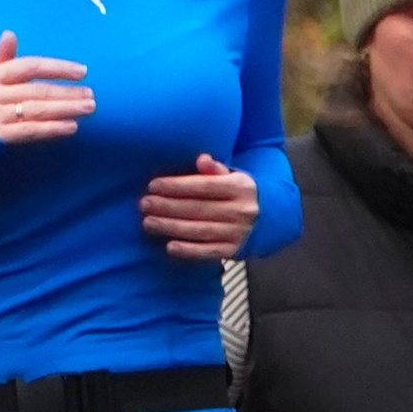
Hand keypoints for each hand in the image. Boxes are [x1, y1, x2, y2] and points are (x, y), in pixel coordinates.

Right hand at [0, 30, 93, 143]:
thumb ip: (0, 58)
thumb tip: (10, 33)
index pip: (29, 66)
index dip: (57, 68)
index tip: (82, 71)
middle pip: (37, 90)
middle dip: (67, 92)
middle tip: (91, 95)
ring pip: (37, 110)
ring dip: (66, 109)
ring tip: (88, 108)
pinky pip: (30, 131)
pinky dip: (52, 129)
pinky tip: (71, 127)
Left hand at [140, 155, 258, 261]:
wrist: (268, 218)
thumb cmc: (237, 193)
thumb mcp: (232, 176)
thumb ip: (215, 168)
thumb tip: (202, 159)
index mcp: (239, 187)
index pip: (204, 186)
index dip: (177, 186)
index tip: (153, 185)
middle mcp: (241, 211)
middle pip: (199, 208)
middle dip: (168, 206)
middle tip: (144, 204)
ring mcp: (238, 233)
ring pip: (200, 230)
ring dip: (172, 227)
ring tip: (149, 223)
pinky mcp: (233, 251)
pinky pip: (208, 252)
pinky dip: (189, 251)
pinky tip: (170, 247)